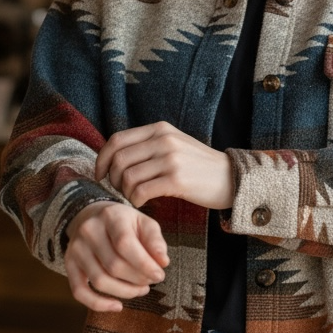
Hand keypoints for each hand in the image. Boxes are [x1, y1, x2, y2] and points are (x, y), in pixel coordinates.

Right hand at [64, 202, 169, 312]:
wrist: (92, 217)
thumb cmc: (124, 224)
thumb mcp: (144, 222)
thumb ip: (155, 241)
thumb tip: (163, 263)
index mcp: (110, 216)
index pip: (125, 244)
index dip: (144, 264)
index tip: (159, 275)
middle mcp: (89, 231)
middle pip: (114, 265)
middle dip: (137, 279)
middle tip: (150, 281)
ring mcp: (76, 249)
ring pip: (99, 281)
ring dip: (124, 292)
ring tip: (140, 290)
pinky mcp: (69, 265)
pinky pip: (79, 291)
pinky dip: (98, 304)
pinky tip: (117, 306)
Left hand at [95, 122, 234, 210]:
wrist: (232, 178)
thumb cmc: (199, 167)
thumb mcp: (175, 145)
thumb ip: (149, 146)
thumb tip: (115, 158)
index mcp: (160, 129)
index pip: (117, 140)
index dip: (102, 159)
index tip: (100, 174)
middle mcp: (164, 140)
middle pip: (119, 160)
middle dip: (112, 179)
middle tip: (118, 191)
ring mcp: (171, 159)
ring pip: (128, 177)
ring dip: (124, 192)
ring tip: (133, 197)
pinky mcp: (177, 179)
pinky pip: (141, 191)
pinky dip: (136, 200)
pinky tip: (142, 203)